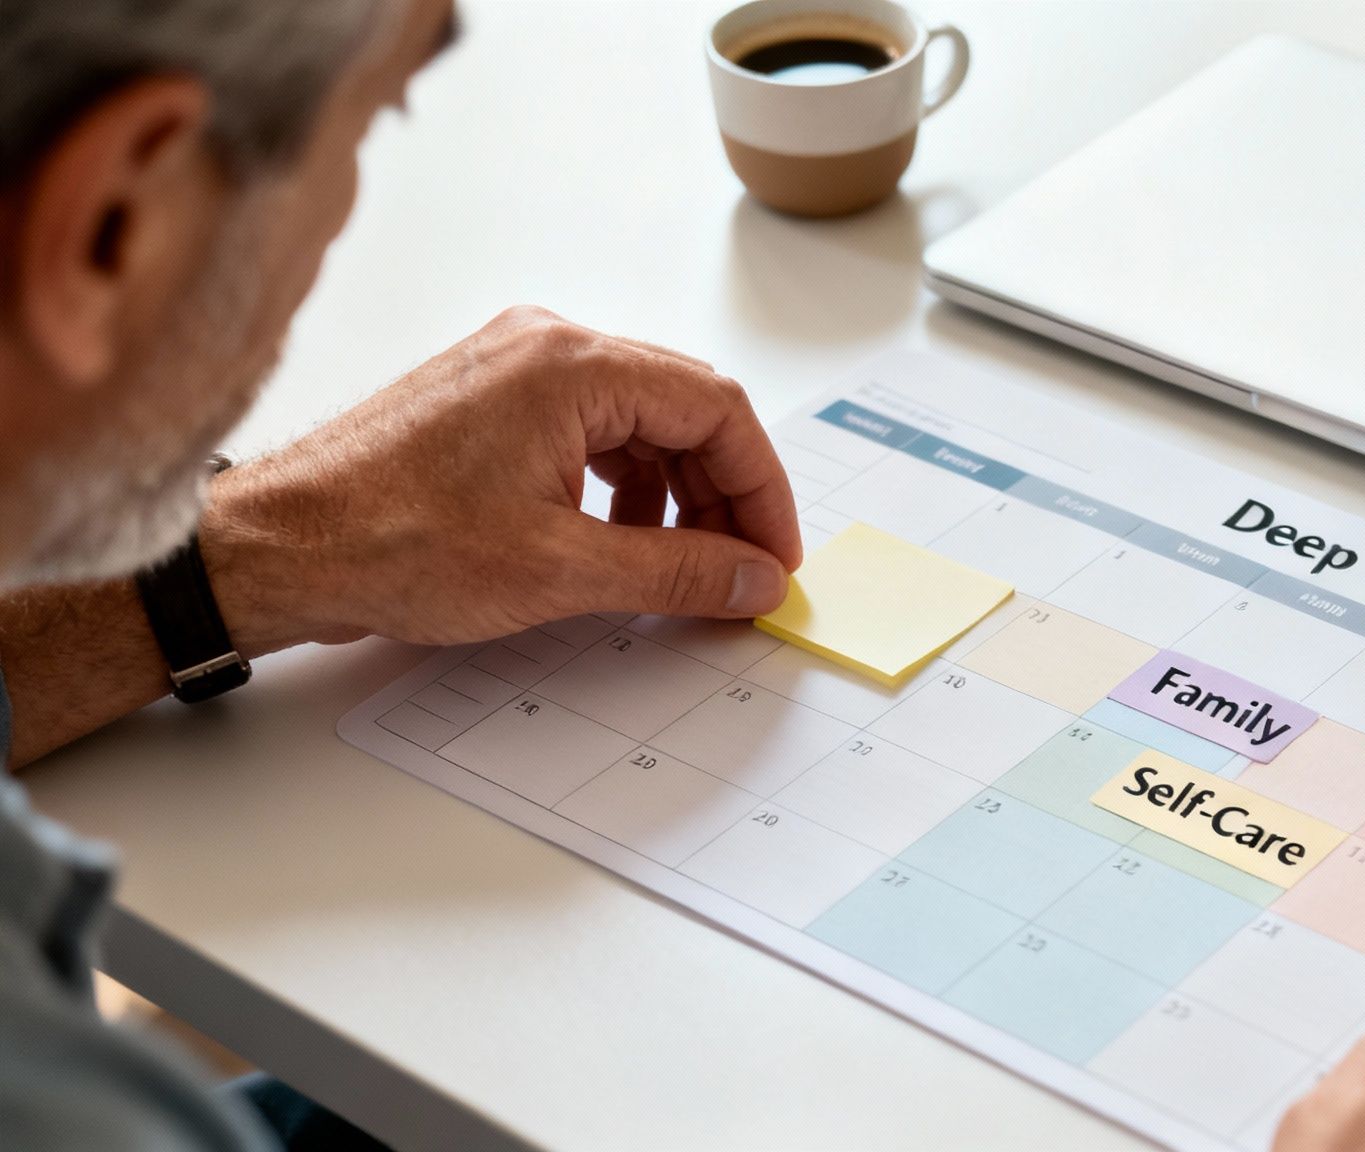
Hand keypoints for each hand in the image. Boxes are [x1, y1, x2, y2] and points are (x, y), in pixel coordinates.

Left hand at [203, 306, 801, 652]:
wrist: (276, 547)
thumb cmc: (389, 543)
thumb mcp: (559, 571)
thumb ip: (676, 571)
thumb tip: (753, 578)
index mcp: (573, 365)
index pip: (717, 408)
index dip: (761, 488)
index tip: (773, 555)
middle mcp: (547, 345)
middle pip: (685, 407)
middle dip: (723, 492)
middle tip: (738, 569)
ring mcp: (514, 366)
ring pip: (639, 418)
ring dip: (675, 490)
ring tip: (677, 564)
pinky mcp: (488, 397)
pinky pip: (590, 427)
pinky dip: (623, 482)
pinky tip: (614, 537)